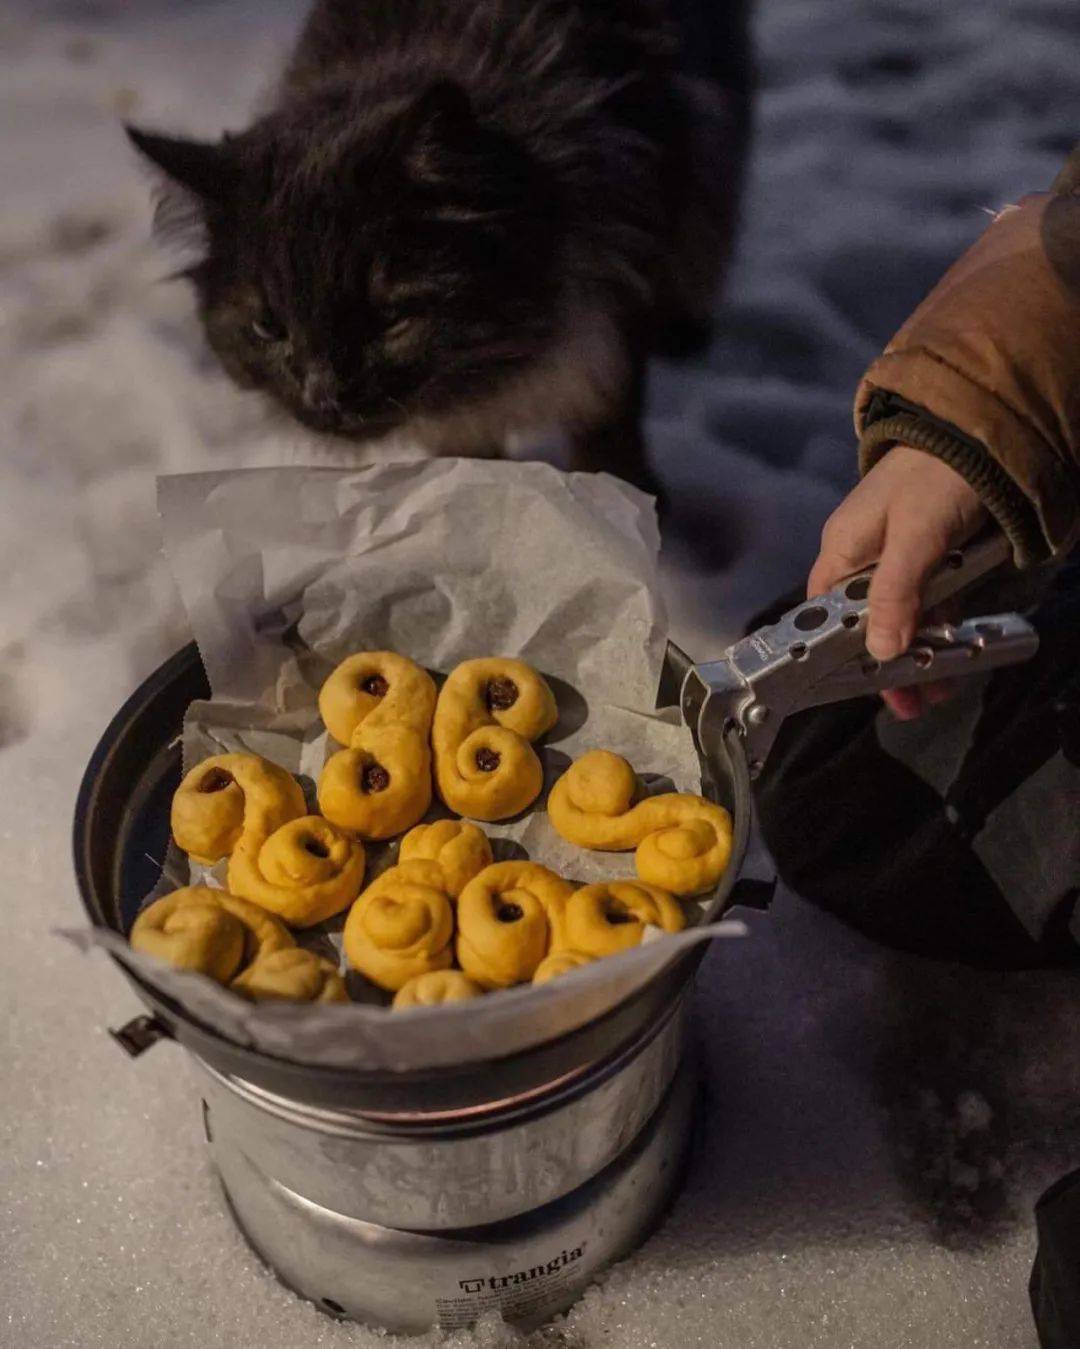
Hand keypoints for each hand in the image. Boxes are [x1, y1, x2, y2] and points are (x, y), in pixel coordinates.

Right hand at [808, 446, 987, 719]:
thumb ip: (896, 593)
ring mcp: (898, 559)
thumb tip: (881, 651)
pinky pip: (929, 603)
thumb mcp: (916, 536)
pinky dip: (939, 629)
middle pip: (866, 624)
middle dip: (889, 665)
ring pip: (901, 618)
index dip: (840, 653)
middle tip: (914, 702)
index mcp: (843, 550)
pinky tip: (955, 656)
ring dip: (920, 653)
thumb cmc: (938, 476)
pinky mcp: (931, 558)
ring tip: (939, 689)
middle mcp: (865, 558)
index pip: (825, 614)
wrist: (984, 431)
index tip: (866, 688)